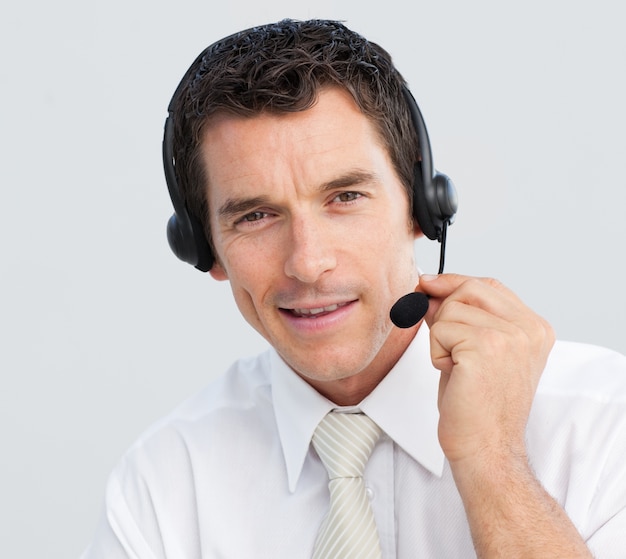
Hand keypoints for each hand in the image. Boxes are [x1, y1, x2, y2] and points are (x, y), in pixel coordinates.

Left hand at [418, 274, 554, 465]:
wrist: (486, 447)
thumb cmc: (477, 405)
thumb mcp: (474, 350)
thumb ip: (461, 316)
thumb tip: (431, 288)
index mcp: (534, 327)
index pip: (489, 284)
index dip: (455, 283)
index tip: (430, 286)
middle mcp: (529, 328)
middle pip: (469, 287)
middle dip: (444, 309)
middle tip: (446, 345)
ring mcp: (511, 336)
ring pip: (450, 308)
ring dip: (440, 338)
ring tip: (457, 367)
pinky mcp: (487, 346)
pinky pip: (440, 329)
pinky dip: (436, 351)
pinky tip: (453, 374)